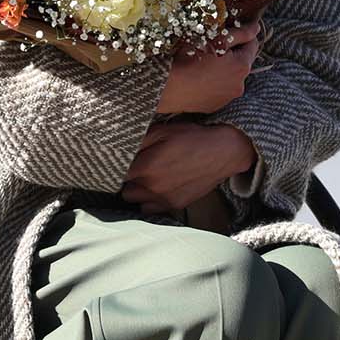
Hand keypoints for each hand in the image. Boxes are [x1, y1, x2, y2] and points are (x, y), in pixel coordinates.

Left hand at [120, 122, 257, 213]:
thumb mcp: (163, 130)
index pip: (115, 173)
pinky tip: (158, 187)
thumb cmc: (193, 138)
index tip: (121, 160)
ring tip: (148, 178)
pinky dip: (150, 200)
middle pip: (124, 189)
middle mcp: (152, 187)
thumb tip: (117, 146)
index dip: (117, 166)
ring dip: (138, 190)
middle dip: (128, 179)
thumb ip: (138, 141)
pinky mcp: (175, 205)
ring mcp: (163, 198)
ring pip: (135, 200)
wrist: (224, 152)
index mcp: (145, 167)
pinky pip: (150, 209)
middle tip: (138, 167)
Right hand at [156, 19, 262, 114]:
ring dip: (223, 70)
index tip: (227, 34)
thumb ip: (240, 33)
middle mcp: (240, 86)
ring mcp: (227, 99)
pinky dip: (213, 83)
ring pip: (230, 77)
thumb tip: (257, 28)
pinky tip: (199, 77)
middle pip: (242, 63)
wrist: (165, 85)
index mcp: (243, 67)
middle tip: (212, 48)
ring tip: (203, 64)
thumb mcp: (216, 39)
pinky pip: (218, 90)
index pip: (253, 45)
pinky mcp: (213, 106)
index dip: (241, 37)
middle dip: (232, 54)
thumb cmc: (189, 57)